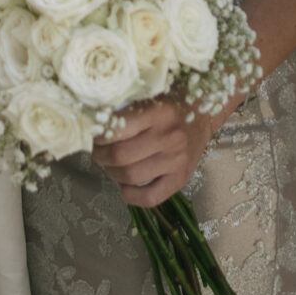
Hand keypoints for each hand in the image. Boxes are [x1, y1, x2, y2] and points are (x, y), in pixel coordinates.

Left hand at [92, 97, 226, 208]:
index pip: (117, 130)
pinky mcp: (181, 179)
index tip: (93, 135)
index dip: (98, 136)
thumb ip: (126, 109)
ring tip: (109, 165)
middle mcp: (169, 138)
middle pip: (120, 156)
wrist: (203, 114)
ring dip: (112, 173)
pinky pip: (151, 198)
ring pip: (131, 177)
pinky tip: (125, 186)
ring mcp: (176, 161)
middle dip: (100, 156)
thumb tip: (92, 124)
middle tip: (96, 152)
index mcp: (158, 113)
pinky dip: (131, 196)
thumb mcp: (149, 96)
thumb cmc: (170, 102)